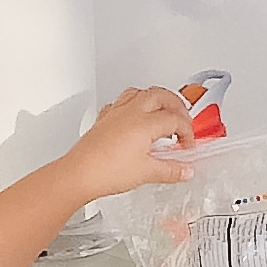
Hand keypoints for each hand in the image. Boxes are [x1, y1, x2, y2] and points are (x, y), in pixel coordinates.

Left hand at [62, 85, 199, 202]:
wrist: (78, 174)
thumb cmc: (106, 171)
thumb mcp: (147, 173)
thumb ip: (171, 170)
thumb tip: (185, 170)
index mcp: (145, 123)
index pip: (175, 120)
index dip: (187, 132)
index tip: (188, 145)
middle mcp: (131, 112)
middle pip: (161, 95)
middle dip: (177, 105)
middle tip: (184, 119)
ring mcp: (115, 113)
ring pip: (140, 92)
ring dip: (155, 98)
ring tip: (163, 110)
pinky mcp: (103, 119)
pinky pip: (120, 101)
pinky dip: (133, 104)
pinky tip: (133, 114)